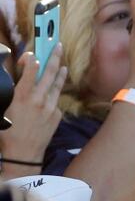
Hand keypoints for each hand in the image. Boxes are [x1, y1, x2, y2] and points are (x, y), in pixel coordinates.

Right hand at [0, 47, 66, 175]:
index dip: (32, 60)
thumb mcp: (2, 111)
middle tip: (57, 46)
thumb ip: (11, 93)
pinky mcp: (57, 115)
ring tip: (62, 65)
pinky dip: (53, 94)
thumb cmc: (7, 134)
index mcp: (23, 97)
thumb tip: (17, 82)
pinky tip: (52, 92)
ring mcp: (50, 107)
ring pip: (57, 85)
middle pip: (49, 73)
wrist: (23, 155)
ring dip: (59, 73)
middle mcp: (39, 100)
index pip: (31, 72)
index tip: (33, 55)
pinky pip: (55, 101)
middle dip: (54, 57)